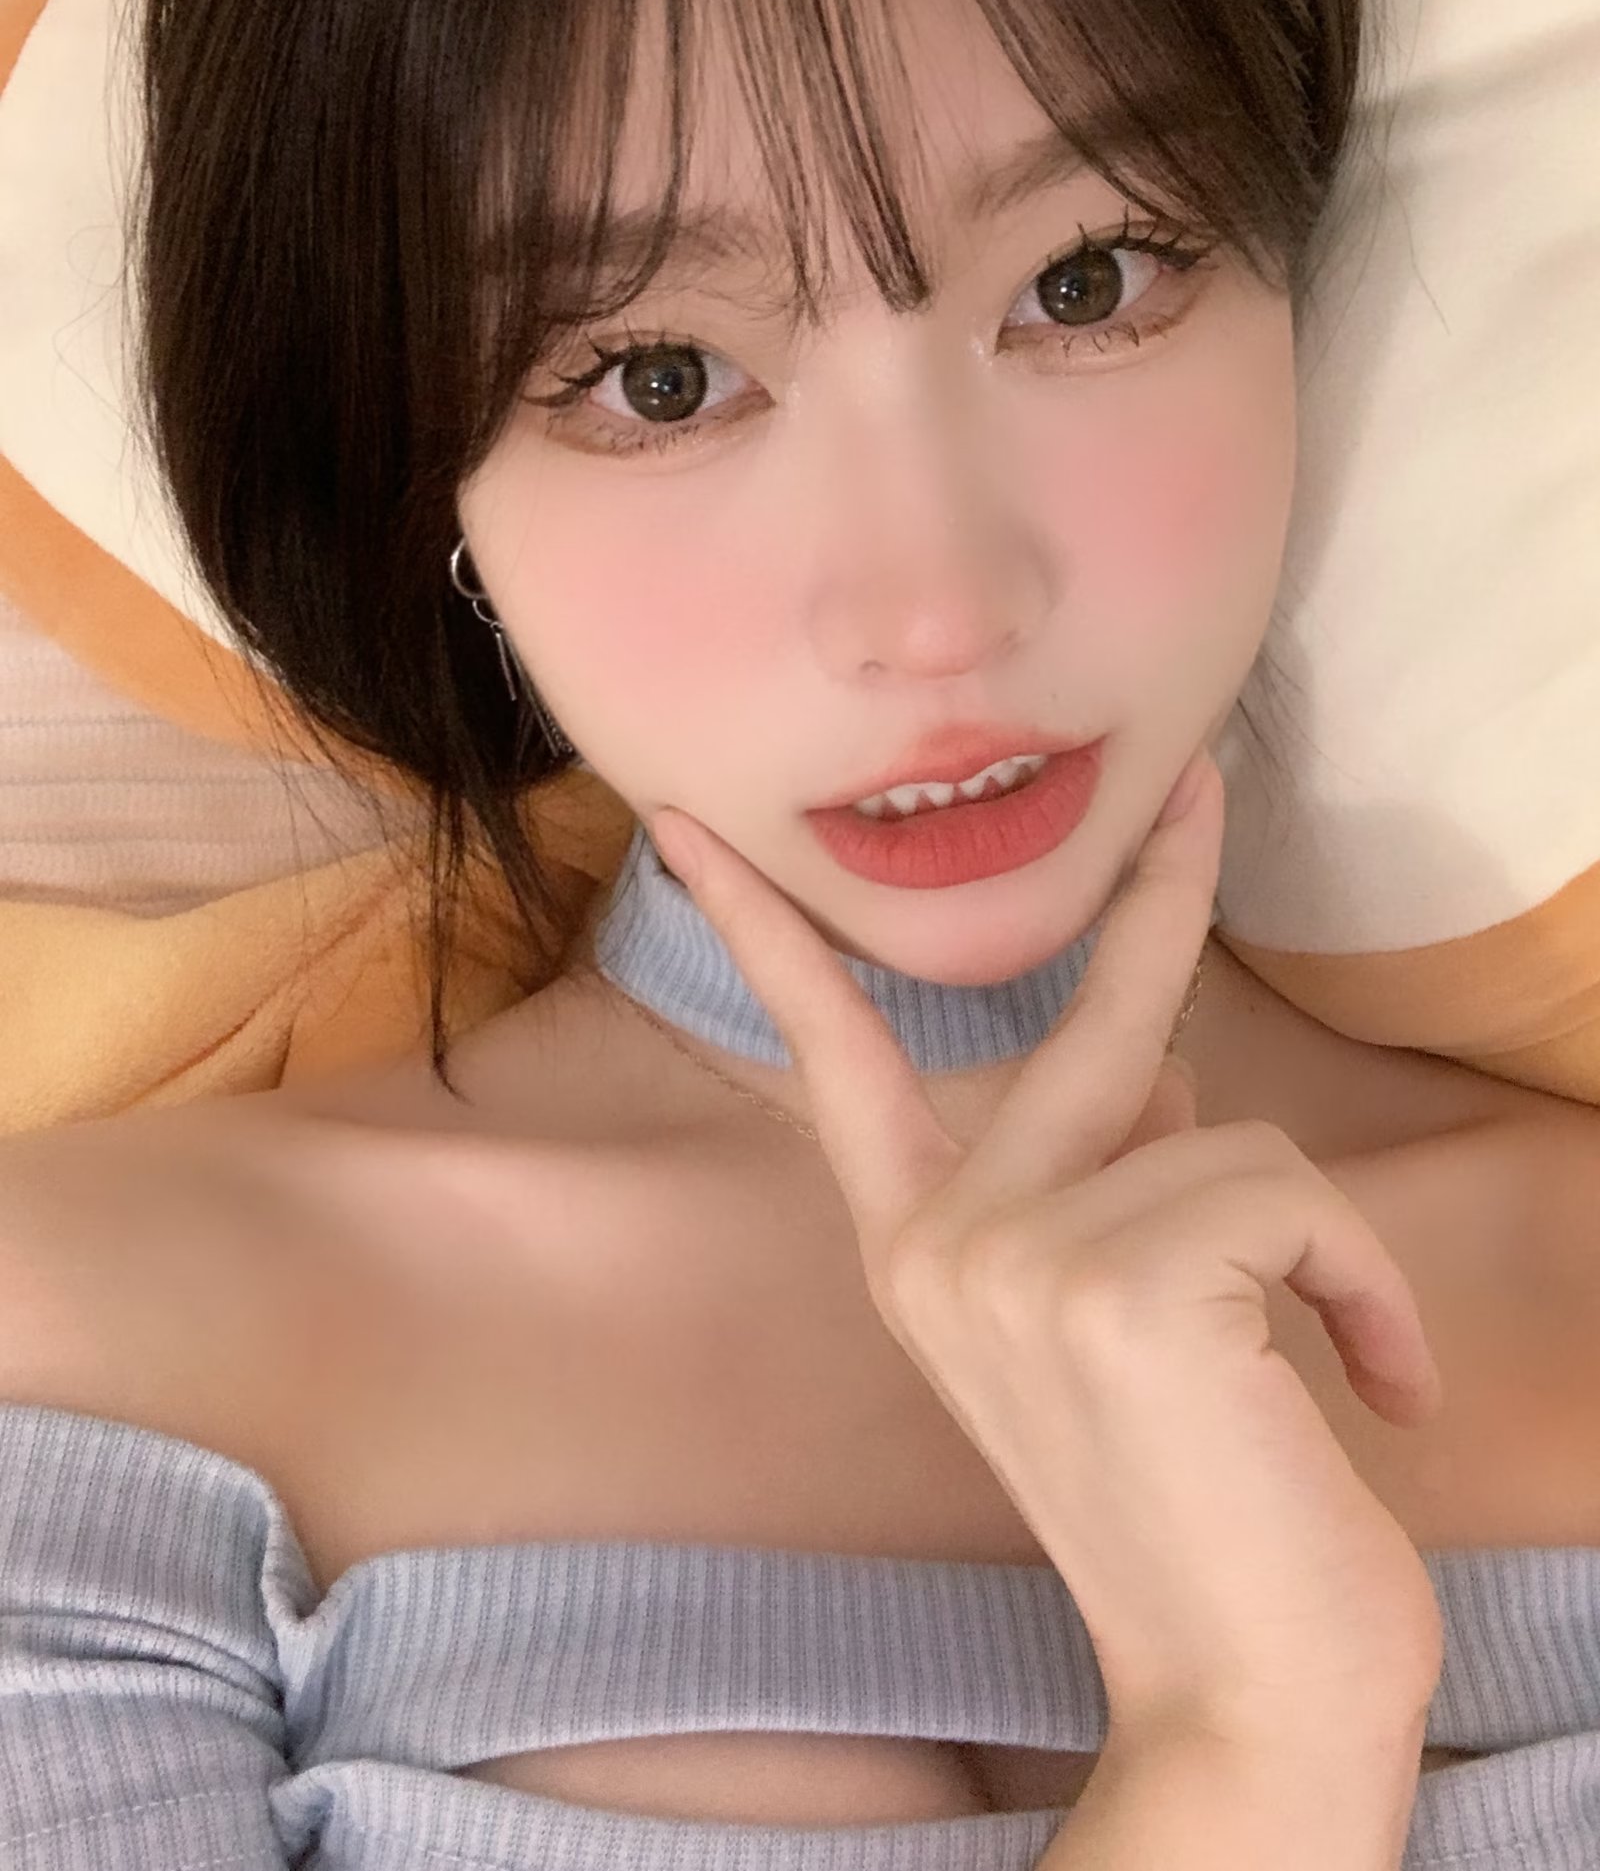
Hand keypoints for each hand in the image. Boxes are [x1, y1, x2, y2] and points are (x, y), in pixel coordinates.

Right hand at [648, 752, 1445, 1744]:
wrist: (1248, 1697)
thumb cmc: (1200, 1503)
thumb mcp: (1117, 1322)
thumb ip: (1109, 1176)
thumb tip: (1159, 1061)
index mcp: (920, 1253)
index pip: (836, 1059)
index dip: (766, 932)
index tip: (691, 824)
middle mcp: (942, 1247)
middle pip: (1082, 1019)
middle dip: (1162, 893)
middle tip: (1208, 783)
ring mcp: (1014, 1261)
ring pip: (1224, 1131)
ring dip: (1318, 1245)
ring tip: (1345, 1364)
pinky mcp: (1116, 1284)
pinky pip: (1287, 1194)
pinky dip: (1363, 1286)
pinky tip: (1373, 1391)